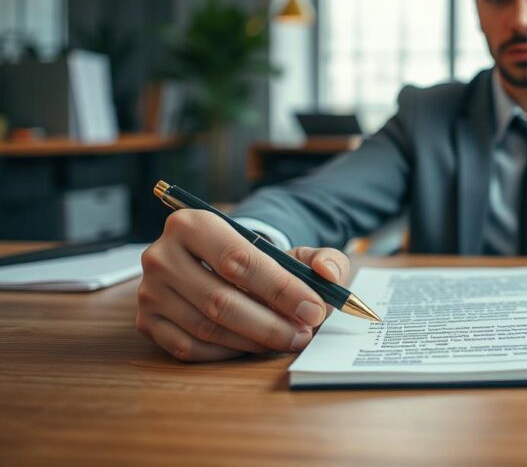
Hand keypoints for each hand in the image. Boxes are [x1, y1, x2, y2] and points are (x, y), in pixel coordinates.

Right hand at [137, 210, 350, 361]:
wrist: (216, 264)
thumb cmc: (258, 259)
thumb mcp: (293, 249)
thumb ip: (322, 258)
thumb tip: (328, 274)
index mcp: (193, 223)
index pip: (239, 260)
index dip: (280, 289)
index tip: (314, 309)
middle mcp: (162, 255)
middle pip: (221, 299)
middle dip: (270, 322)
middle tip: (304, 333)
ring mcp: (150, 291)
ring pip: (207, 327)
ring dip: (253, 341)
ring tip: (287, 340)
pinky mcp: (147, 322)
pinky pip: (189, 348)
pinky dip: (227, 353)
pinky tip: (254, 347)